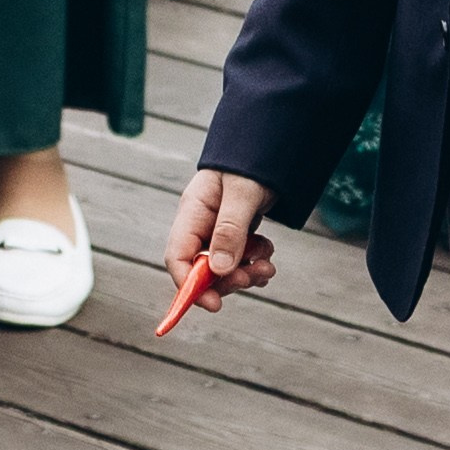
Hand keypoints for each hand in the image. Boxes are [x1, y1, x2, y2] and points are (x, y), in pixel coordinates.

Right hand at [165, 167, 277, 306]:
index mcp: (193, 212)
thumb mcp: (242, 194)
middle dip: (227, 280)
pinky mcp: (235, 232)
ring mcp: (218, 229)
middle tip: (253, 277)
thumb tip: (218, 270)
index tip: (213, 304)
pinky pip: (239, 259)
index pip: (178, 257)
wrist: (271, 145)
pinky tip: (267, 257)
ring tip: (267, 267)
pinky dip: (254, 264)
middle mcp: (201, 224)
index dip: (190, 286)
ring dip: (245, 273)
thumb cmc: (252, 161)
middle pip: (201, 269)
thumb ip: (229, 230)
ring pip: (223, 268)